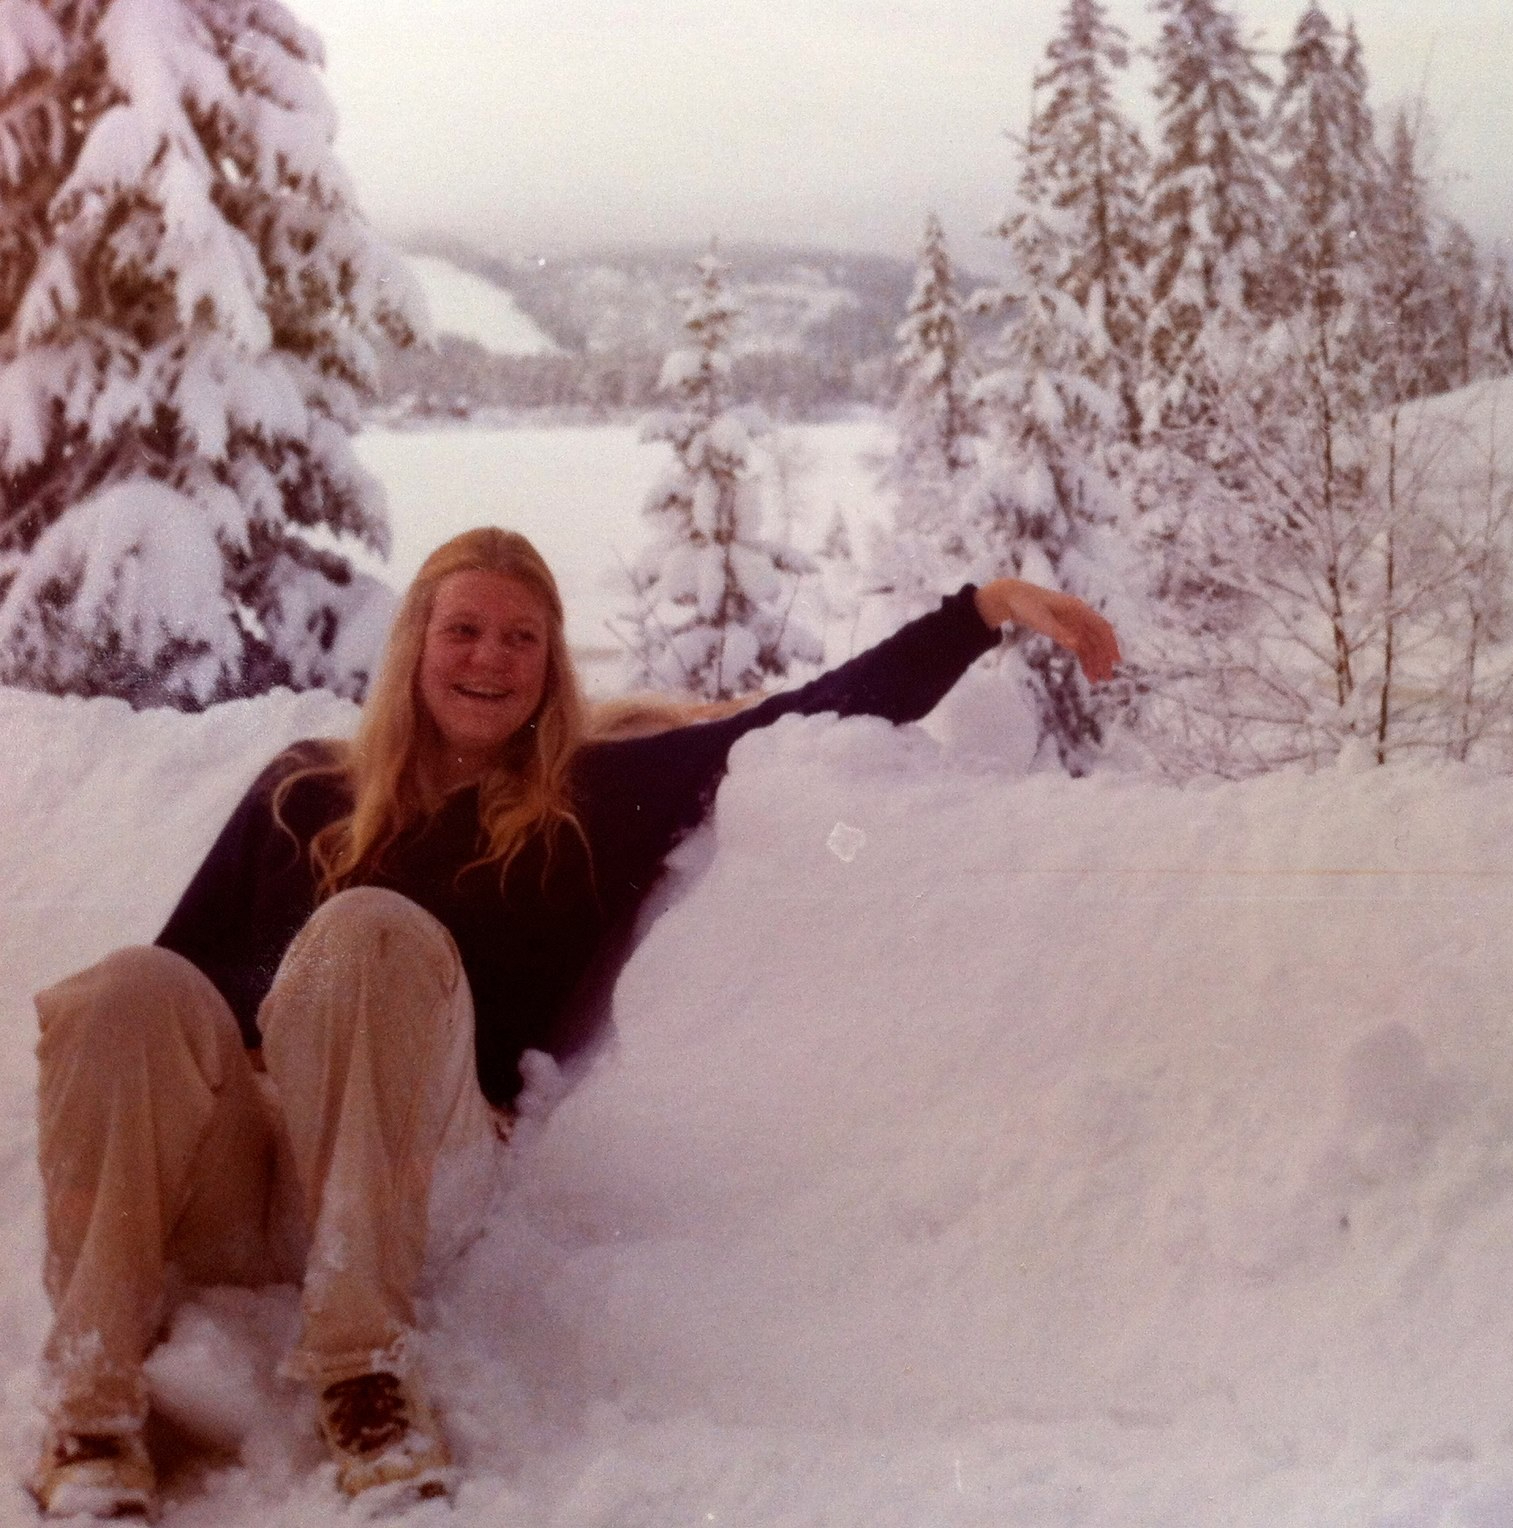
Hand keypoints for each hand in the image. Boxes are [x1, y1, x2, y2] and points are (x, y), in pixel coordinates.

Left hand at [974, 578, 1120, 683]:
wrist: (1012, 597)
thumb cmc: (1026, 605)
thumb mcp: (1041, 619)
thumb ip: (1059, 632)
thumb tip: (1076, 645)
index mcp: (1077, 609)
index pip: (1101, 627)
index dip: (1110, 644)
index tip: (1116, 660)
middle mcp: (1078, 616)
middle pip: (1097, 639)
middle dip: (1103, 658)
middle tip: (1107, 678)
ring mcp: (1072, 623)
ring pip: (1089, 645)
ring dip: (1094, 662)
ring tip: (1096, 681)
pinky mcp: (1064, 629)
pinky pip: (1079, 646)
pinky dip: (1084, 659)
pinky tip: (1086, 672)